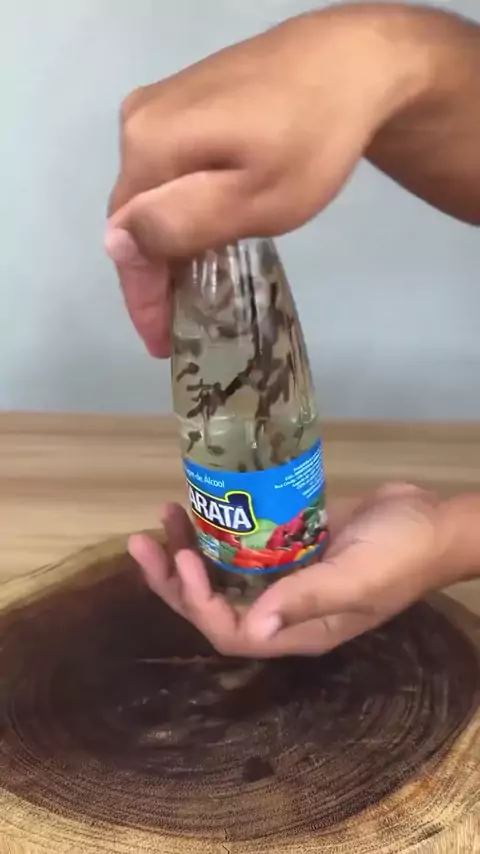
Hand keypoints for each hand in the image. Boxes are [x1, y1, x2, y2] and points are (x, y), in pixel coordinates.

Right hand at [104, 3, 427, 355]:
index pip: (127, 241)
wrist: (353, 62)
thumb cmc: (310, 141)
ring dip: (168, 243)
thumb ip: (180, 224)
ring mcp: (161, 105)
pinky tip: (206, 232)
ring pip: (152, 195)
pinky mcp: (185, 101)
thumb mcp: (251, 200)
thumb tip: (115, 244)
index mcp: (148, 146)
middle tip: (183, 322)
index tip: (163, 344)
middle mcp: (138, 121)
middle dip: (155, 275)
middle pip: (135, 217)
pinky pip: (169, 171)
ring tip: (195, 288)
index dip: (142, 299)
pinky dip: (182, 208)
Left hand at [128, 484, 457, 657]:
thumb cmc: (399, 553)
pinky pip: (241, 544)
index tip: (185, 561)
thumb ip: (306, 599)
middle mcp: (283, 608)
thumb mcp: (357, 579)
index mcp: (297, 629)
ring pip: (221, 573)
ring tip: (164, 517)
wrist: (429, 519)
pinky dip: (217, 529)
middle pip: (214, 604)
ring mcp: (284, 575)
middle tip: (142, 542)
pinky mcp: (288, 543)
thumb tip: (254, 629)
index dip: (199, 602)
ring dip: (187, 549)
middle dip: (174, 578)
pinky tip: (199, 505)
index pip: (231, 630)